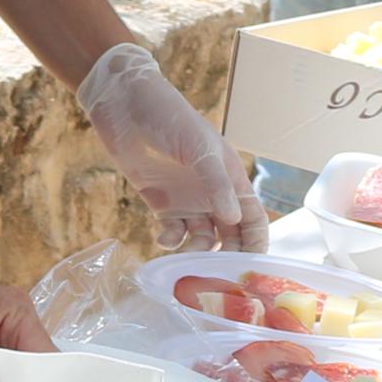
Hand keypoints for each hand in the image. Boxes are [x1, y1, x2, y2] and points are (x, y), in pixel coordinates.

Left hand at [77, 41, 267, 251]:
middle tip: (218, 277)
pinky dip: (172, 241)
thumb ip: (217, 184)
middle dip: (227, 256)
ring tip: (187, 259)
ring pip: (202, 238)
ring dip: (198, 252)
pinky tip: (164, 238)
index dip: (256, 243)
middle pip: (230, 235)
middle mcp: (213, 192)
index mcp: (230, 177)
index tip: (253, 270)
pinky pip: (174, 232)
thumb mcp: (198, 148)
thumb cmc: (169, 117)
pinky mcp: (161, 203)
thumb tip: (233, 219)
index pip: (252, 218)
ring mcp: (187, 199)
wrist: (124, 104)